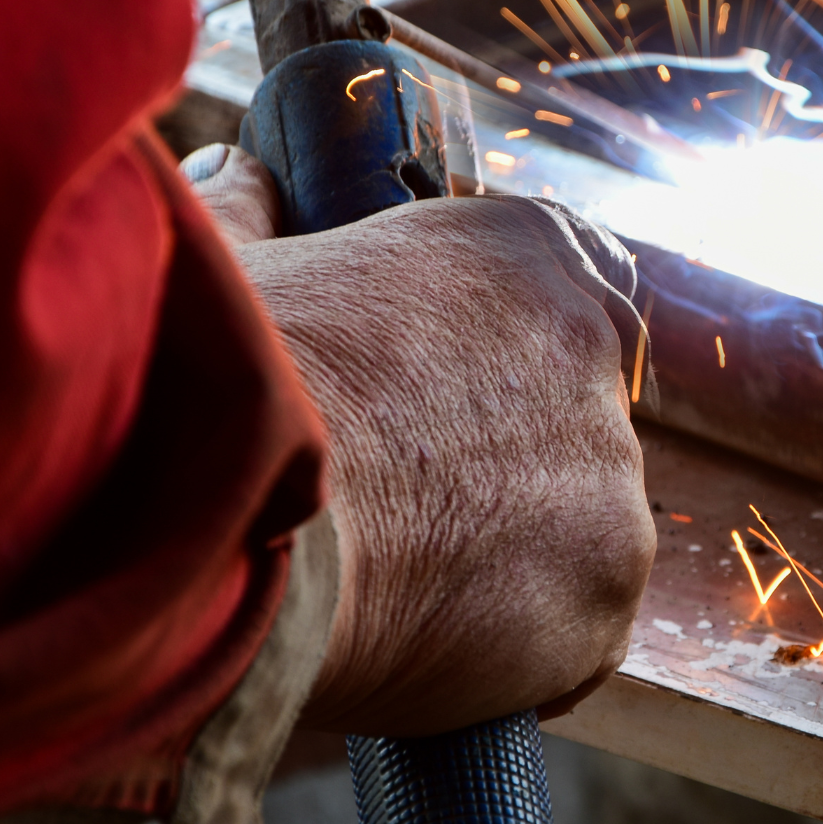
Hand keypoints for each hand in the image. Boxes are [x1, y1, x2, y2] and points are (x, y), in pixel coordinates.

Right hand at [181, 145, 653, 734]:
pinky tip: (428, 648)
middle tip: (413, 508)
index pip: (575, 290)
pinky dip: (518, 652)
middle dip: (512, 465)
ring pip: (579, 528)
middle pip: (576, 417)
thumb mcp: (227, 261)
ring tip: (397, 586)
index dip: (519, 355)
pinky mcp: (607, 583)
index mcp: (522, 246)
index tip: (464, 404)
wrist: (216, 509)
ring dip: (509, 561)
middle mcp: (592, 342)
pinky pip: (578, 633)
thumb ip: (253, 209)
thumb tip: (237, 171)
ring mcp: (612, 467)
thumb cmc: (211, 375)